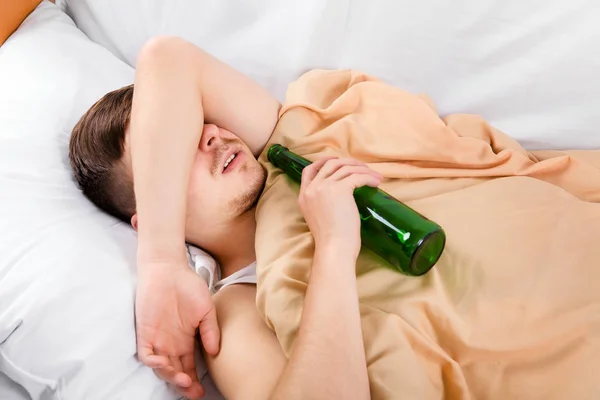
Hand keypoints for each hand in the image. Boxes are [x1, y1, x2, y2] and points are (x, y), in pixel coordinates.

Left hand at [135, 261, 219, 398]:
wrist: (168, 268)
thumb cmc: (188, 285)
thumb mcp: (206, 309)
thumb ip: (210, 330)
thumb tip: (215, 352)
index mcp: (186, 339)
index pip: (189, 366)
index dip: (194, 380)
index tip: (202, 391)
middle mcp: (171, 343)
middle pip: (176, 371)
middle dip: (184, 385)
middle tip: (193, 392)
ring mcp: (158, 338)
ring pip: (161, 367)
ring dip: (171, 376)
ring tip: (183, 380)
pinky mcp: (145, 332)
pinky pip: (146, 354)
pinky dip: (154, 362)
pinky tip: (164, 364)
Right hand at [298, 157, 382, 258]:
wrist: (334, 247)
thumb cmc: (330, 240)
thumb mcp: (318, 217)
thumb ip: (321, 204)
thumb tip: (340, 195)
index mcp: (304, 196)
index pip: (309, 170)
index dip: (322, 162)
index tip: (335, 161)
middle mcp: (312, 188)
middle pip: (330, 164)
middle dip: (347, 162)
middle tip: (361, 167)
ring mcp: (325, 187)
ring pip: (346, 168)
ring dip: (363, 170)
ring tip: (375, 177)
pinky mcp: (340, 189)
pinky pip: (357, 176)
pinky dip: (368, 177)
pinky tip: (375, 183)